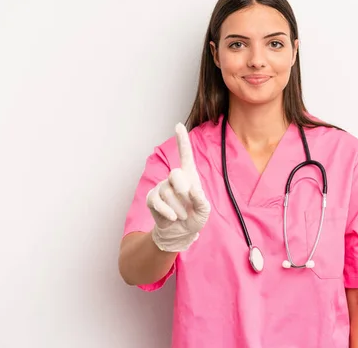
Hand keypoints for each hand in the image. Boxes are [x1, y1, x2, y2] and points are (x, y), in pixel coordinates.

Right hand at [146, 123, 210, 251]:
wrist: (180, 233)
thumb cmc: (195, 217)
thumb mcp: (204, 210)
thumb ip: (201, 200)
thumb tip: (192, 189)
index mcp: (189, 176)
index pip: (185, 155)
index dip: (182, 140)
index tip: (178, 125)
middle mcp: (174, 178)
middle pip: (175, 174)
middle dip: (183, 191)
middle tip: (188, 206)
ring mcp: (162, 187)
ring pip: (167, 192)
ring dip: (178, 208)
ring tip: (182, 215)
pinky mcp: (152, 198)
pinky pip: (158, 202)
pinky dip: (168, 212)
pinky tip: (172, 217)